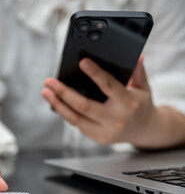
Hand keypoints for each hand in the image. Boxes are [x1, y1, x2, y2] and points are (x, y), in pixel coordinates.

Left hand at [42, 56, 159, 146]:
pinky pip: (78, 124)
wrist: (146, 131)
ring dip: (57, 104)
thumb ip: (137, 71)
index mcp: (128, 103)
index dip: (95, 73)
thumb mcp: (144, 86)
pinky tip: (57, 102)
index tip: (82, 62)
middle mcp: (116, 119)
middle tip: (49, 81)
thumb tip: (136, 55)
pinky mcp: (98, 139)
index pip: (109, 86)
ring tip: (46, 92)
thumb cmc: (141, 104)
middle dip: (63, 92)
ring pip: (75, 118)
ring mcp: (106, 132)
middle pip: (83, 105)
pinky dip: (66, 112)